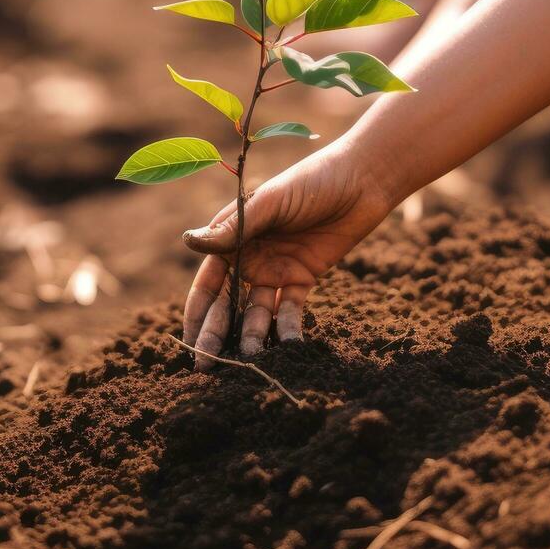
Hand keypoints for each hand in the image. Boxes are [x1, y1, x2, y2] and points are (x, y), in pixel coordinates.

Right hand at [179, 143, 395, 367]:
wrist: (361, 181)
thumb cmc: (310, 181)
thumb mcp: (270, 202)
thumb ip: (234, 228)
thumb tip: (188, 242)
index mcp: (232, 238)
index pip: (207, 283)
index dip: (197, 314)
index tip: (191, 345)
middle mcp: (249, 257)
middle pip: (228, 304)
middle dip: (218, 334)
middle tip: (210, 367)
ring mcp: (276, 270)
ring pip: (258, 312)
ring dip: (253, 336)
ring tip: (252, 360)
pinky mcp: (303, 278)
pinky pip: (290, 310)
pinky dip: (288, 329)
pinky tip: (289, 347)